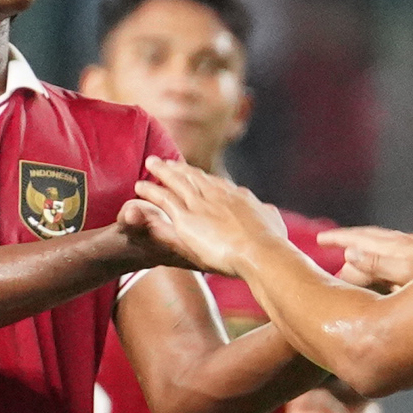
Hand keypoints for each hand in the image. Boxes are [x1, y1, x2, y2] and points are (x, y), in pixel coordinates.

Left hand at [127, 157, 276, 277]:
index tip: (194, 172)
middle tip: (166, 160)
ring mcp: (201, 204)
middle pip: (194, 176)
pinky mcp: (187, 218)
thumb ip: (267, 214)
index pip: (216, 183)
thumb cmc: (272, 244)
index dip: (203, 177)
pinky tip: (139, 187)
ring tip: (150, 163)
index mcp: (238, 197)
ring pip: (177, 182)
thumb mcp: (273, 222)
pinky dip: (151, 191)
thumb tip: (268, 211)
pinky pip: (164, 200)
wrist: (262, 252)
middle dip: (179, 168)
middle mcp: (218, 194)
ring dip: (162, 171)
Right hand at [326, 224, 412, 291]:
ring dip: (367, 245)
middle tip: (327, 245)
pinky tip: (389, 258)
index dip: (339, 241)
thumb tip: (350, 253)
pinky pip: (401, 247)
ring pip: (387, 242)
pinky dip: (385, 250)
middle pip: (372, 238)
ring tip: (352, 251)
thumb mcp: (410, 279)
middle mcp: (412, 244)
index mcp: (401, 250)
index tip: (320, 241)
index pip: (361, 241)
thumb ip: (379, 266)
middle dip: (349, 241)